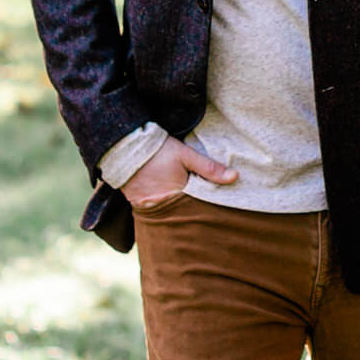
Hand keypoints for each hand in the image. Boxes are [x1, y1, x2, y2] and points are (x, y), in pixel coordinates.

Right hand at [121, 137, 235, 207]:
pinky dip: (161, 207)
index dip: (205, 208)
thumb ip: (210, 168)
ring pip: (167, 214)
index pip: (196, 209)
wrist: (125, 145)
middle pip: (181, 215)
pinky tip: (167, 202)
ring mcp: (145, 207)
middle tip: (202, 211)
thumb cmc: (159, 150)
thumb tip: (235, 177)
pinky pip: (152, 211)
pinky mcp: (135, 203)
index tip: (216, 209)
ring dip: (175, 210)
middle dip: (191, 213)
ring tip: (185, 207)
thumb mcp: (186, 155)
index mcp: (175, 196)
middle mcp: (159, 207)